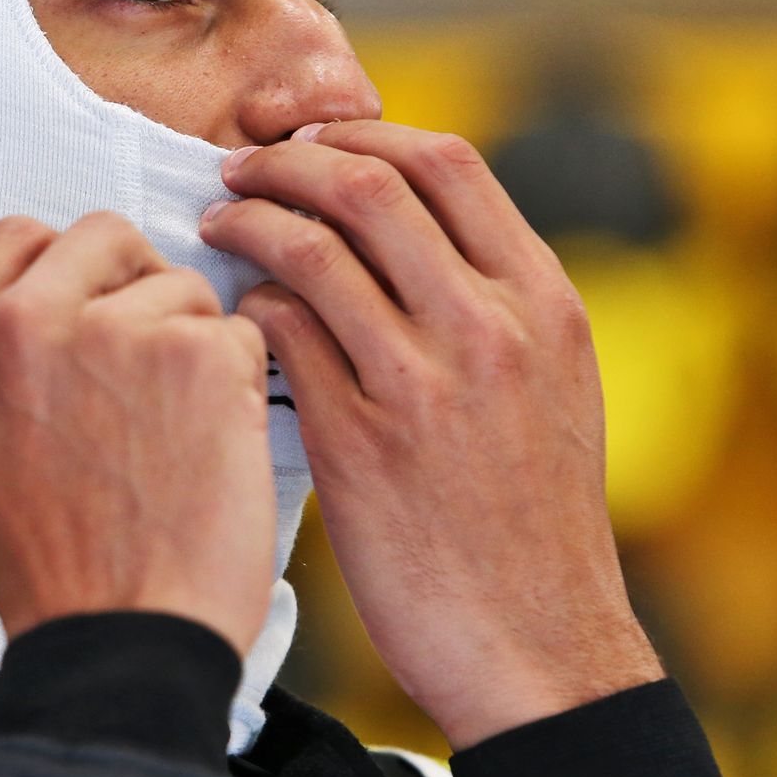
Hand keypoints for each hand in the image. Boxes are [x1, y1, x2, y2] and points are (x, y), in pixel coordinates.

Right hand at [0, 212, 276, 655]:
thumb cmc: (52, 566)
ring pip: (180, 286)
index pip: (20, 236)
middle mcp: (19, 324)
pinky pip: (237, 331)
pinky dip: (238, 382)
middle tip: (150, 370)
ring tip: (172, 435)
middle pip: (106, 237)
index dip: (69, 269)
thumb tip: (49, 299)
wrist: (120, 641)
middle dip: (137, 289)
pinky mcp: (193, 352)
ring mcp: (108, 331)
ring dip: (191, 344)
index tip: (93, 312)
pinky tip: (211, 448)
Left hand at [199, 121, 662, 746]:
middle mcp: (490, 328)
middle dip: (289, 162)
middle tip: (242, 168)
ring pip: (312, 249)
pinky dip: (248, 304)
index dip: (364, 132)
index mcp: (544, 301)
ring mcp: (424, 384)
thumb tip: (413, 225)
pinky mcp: (360, 445)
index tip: (314, 143)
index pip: (447, 161)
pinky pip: (281, 333)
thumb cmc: (537, 518)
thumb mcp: (557, 385)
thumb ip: (500, 301)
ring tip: (218, 222)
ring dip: (250, 220)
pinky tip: (232, 312)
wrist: (540, 645)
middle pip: (369, 185)